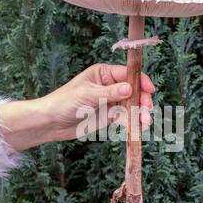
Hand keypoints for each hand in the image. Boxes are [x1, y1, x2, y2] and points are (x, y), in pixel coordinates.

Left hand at [0, 63, 154, 151]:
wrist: (52, 122)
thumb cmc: (65, 102)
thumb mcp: (88, 95)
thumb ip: (110, 93)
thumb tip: (130, 88)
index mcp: (103, 73)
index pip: (127, 74)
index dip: (140, 81)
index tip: (150, 90)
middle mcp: (109, 85)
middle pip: (133, 90)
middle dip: (142, 100)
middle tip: (147, 111)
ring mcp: (110, 101)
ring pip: (131, 105)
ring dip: (140, 113)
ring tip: (145, 123)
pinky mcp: (109, 115)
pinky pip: (125, 118)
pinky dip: (133, 122)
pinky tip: (138, 128)